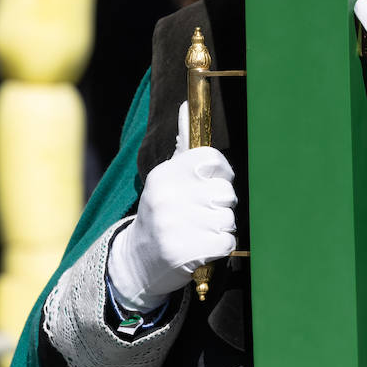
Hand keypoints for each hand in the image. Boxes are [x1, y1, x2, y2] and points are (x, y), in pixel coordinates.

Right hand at [106, 103, 236, 312]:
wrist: (137, 261)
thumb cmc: (162, 211)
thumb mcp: (168, 176)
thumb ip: (184, 142)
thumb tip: (187, 104)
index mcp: (165, 174)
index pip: (213, 159)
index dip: (221, 172)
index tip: (211, 182)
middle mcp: (167, 197)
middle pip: (226, 192)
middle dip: (221, 205)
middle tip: (200, 213)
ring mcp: (173, 226)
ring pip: (229, 219)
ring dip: (221, 227)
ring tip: (199, 230)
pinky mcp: (183, 253)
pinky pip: (227, 242)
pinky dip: (221, 247)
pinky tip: (202, 247)